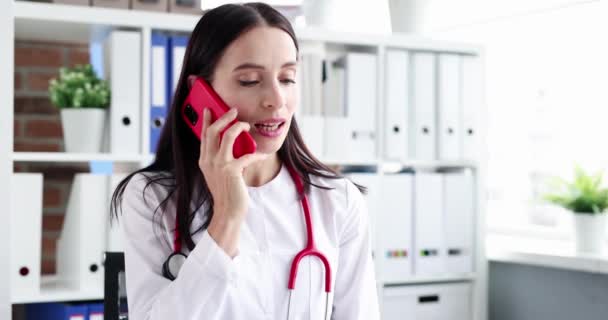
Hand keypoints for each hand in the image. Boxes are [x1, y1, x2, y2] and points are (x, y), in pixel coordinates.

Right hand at [198, 108, 266, 255]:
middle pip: (213, 131)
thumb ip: (221, 158)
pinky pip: (246, 155)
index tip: (209, 109)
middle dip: (224, 117)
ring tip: (246, 125)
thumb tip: (232, 143)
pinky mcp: (231, 171)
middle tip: (233, 111)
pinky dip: (256, 153)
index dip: (206, 121)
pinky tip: (262, 155)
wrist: (227, 212)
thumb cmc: (226, 192)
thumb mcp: (218, 173)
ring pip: (227, 136)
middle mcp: (209, 160)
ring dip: (238, 127)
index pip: (203, 135)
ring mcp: (219, 165)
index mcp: (204, 160)